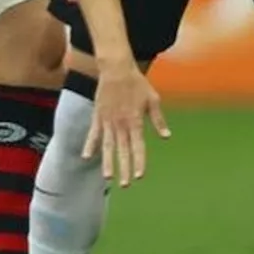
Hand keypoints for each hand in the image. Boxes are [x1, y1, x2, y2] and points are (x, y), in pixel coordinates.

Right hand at [83, 61, 170, 187]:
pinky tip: (87, 157)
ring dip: (108, 162)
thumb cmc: (137, 83)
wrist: (117, 68)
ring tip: (108, 177)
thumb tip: (166, 137)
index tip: (140, 176)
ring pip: (107, 145)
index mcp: (135, 121)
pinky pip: (93, 133)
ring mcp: (108, 120)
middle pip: (122, 150)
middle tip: (125, 185)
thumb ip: (158, 120)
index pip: (138, 146)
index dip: (139, 162)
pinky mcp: (98, 116)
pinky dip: (90, 145)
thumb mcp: (153, 99)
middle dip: (124, 168)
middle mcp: (121, 123)